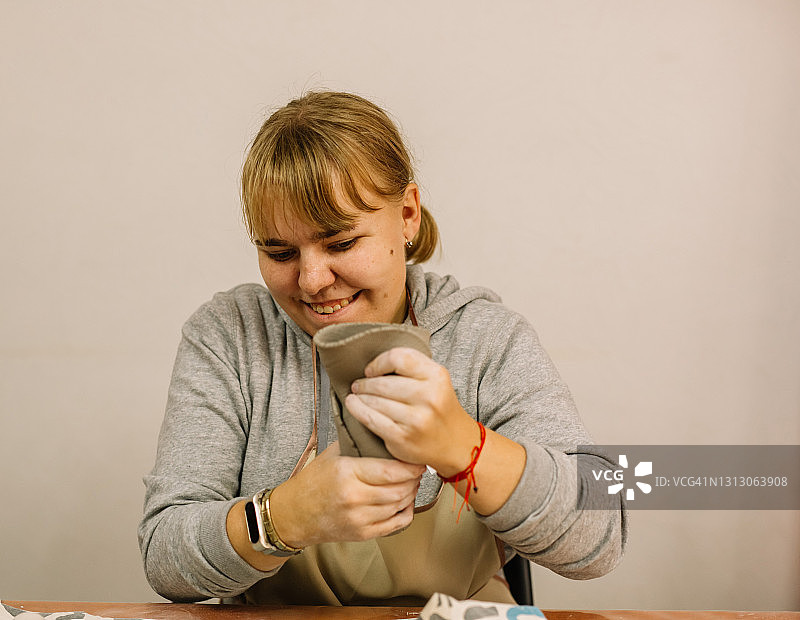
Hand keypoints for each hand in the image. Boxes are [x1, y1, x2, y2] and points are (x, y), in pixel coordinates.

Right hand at [268, 441, 424, 546]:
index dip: (409, 466)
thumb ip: (357, 442)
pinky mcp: (362, 534)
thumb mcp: (332, 455)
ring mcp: (359, 519)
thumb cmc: (313, 482)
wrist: (294, 514)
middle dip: (414, 478)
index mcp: (347, 473)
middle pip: (399, 489)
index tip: (417, 459)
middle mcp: (354, 498)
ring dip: (411, 492)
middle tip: (416, 468)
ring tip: (411, 481)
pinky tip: (404, 501)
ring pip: (400, 505)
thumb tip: (383, 428)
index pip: (390, 471)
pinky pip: (396, 524)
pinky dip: (406, 511)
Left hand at [345, 347, 479, 476]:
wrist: (456, 444)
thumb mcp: (436, 381)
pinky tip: (353, 405)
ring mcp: (416, 419)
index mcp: (437, 376)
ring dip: (360, 396)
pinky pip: (371, 419)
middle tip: (359, 384)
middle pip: (383, 382)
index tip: (372, 370)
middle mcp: (429, 396)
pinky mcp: (403, 438)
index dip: (379, 362)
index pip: (398, 357)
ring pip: (374, 401)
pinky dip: (357, 410)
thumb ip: (411, 369)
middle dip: (365, 383)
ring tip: (357, 395)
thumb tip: (374, 364)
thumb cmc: (440, 409)